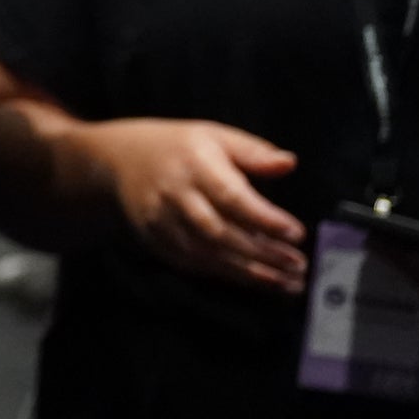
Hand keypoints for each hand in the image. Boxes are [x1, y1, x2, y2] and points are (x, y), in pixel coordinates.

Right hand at [81, 117, 308, 293]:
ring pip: (206, 254)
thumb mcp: (217, 136)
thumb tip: (289, 163)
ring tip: (286, 282)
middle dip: (261, 253)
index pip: (231, 196)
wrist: (120, 159)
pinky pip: (193, 264)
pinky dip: (226, 275)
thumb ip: (254, 152)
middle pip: (219, 232)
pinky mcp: (155, 240)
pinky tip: (256, 280)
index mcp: (194, 164)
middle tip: (298, 265)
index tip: (296, 233)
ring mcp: (161, 221)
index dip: (264, 219)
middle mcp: (175, 195)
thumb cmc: (181, 147)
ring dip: (249, 272)